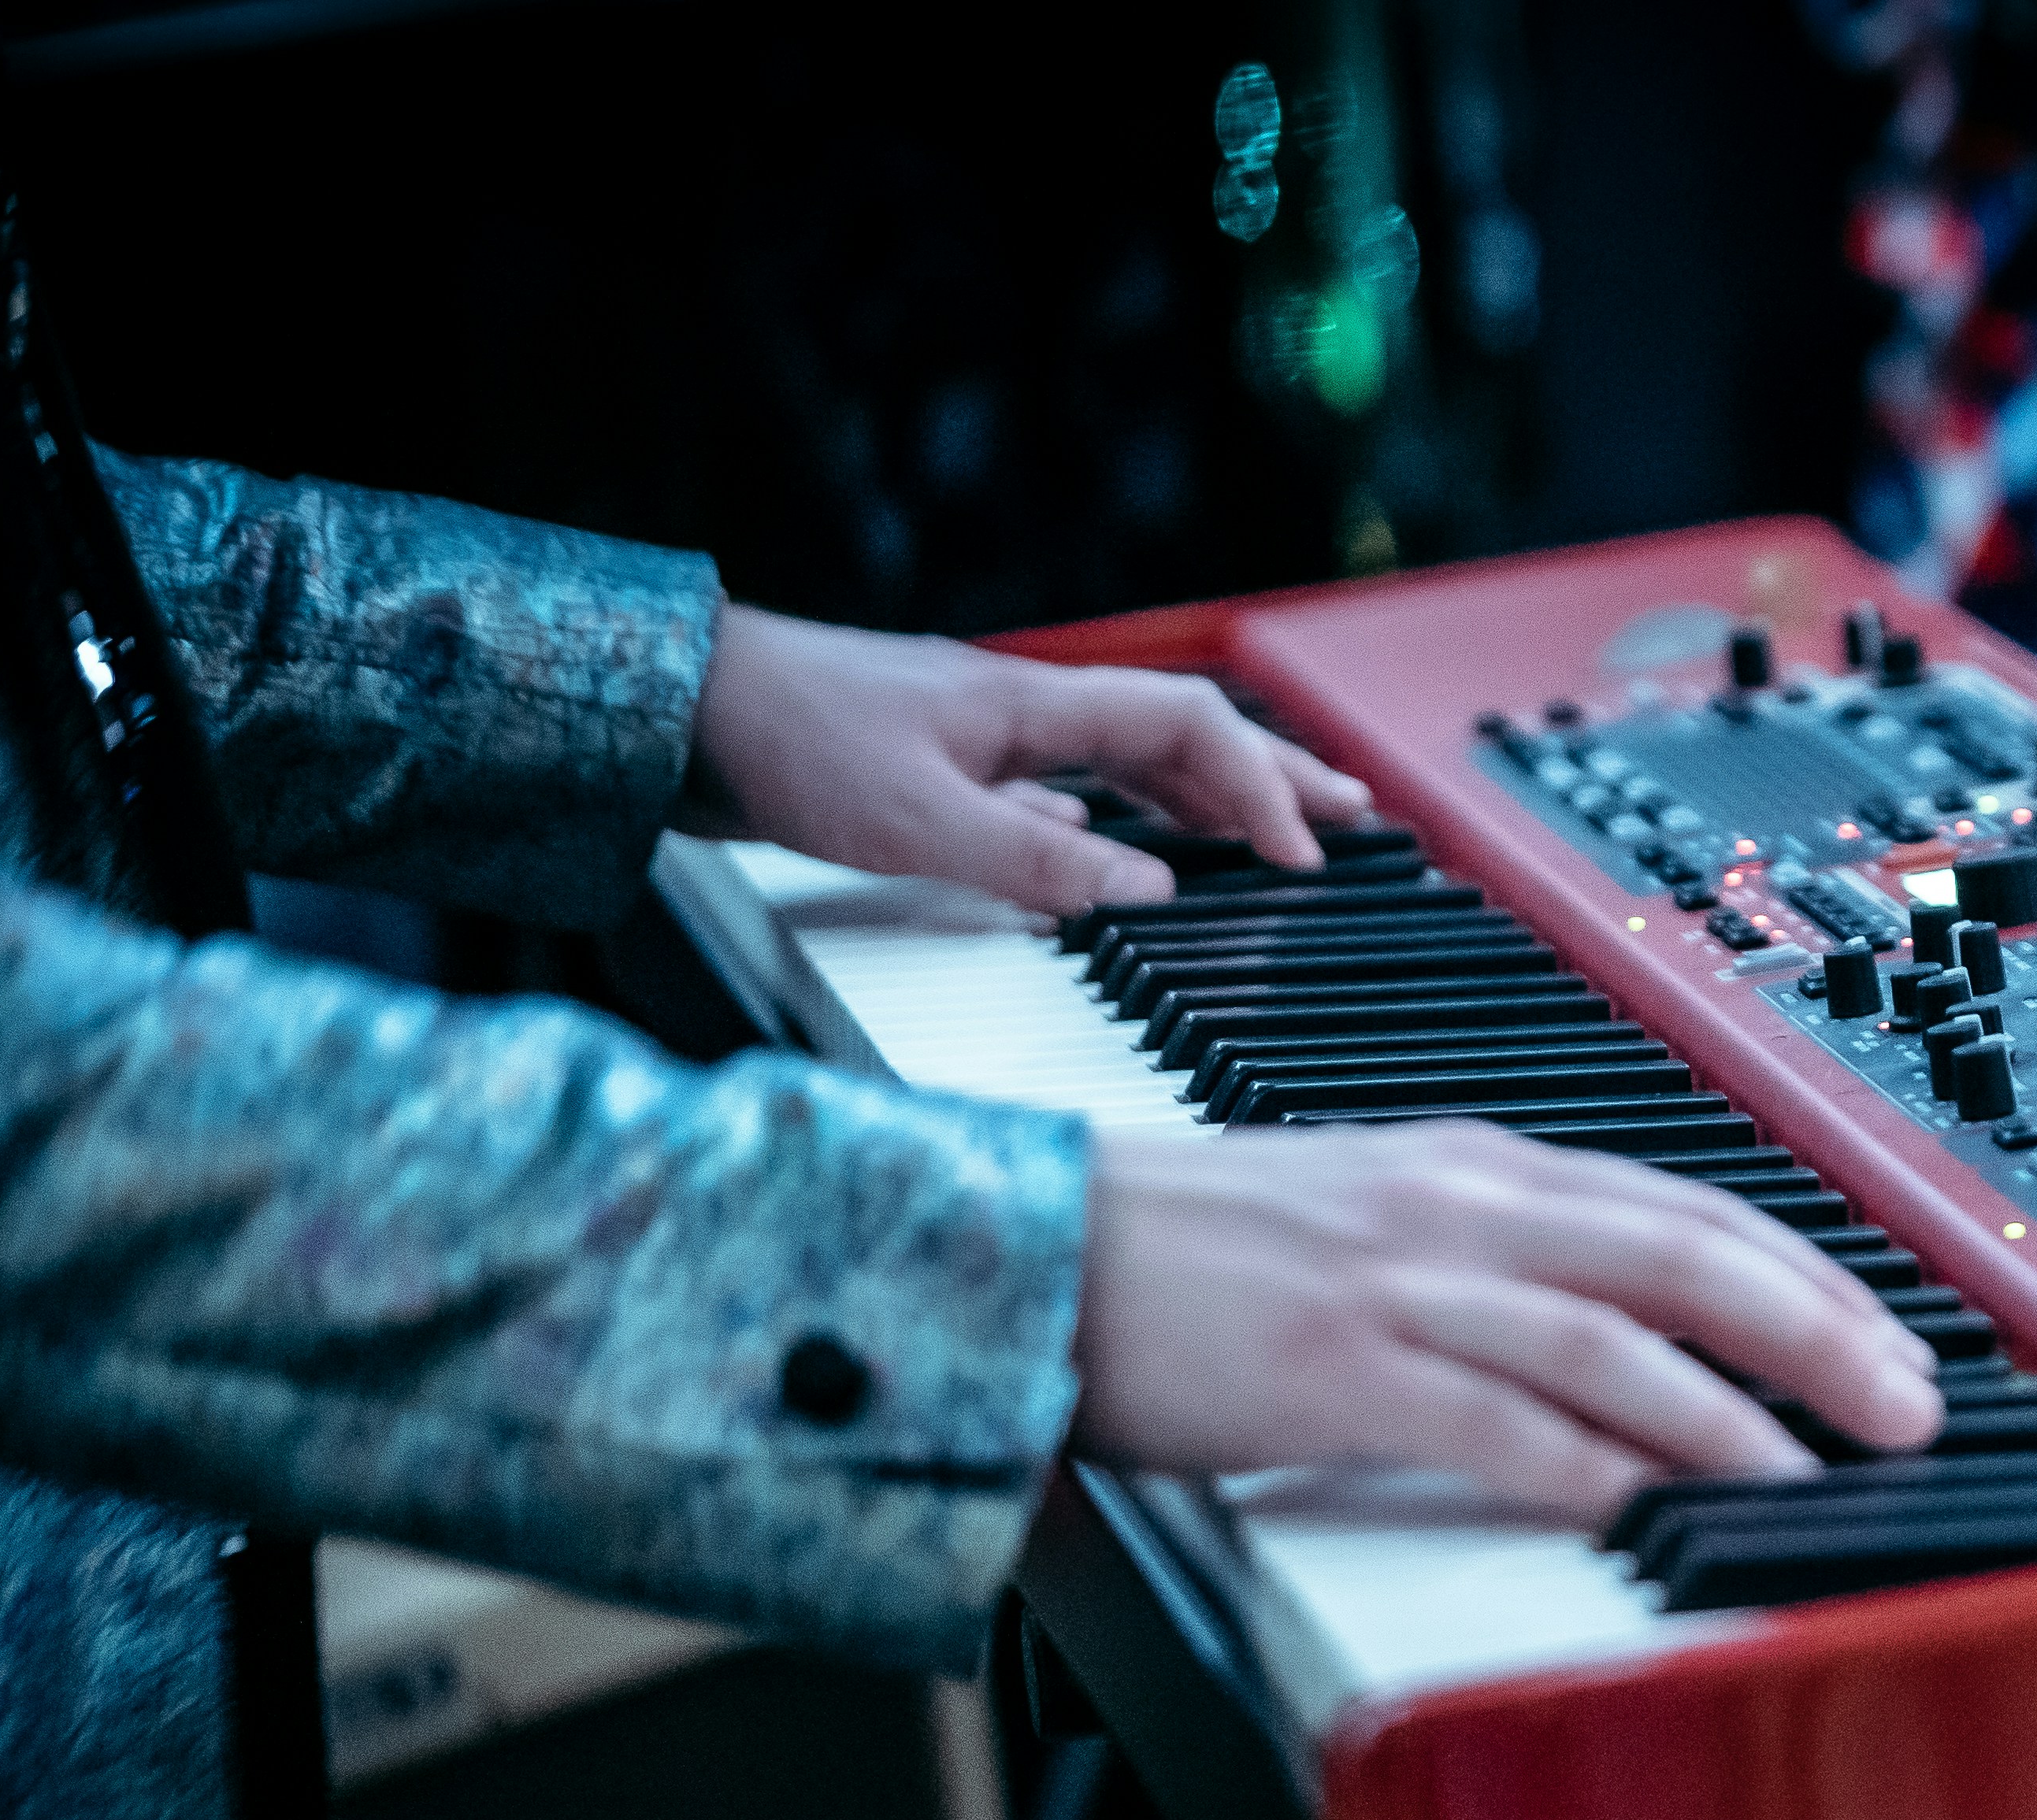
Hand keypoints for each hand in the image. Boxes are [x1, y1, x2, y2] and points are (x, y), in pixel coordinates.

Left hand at [688, 604, 1373, 912]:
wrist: (685, 708)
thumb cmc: (789, 743)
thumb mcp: (920, 824)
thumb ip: (1038, 866)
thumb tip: (1147, 897)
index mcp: (1035, 706)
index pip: (1188, 729)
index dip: (1261, 787)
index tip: (1306, 854)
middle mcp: (1025, 711)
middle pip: (1181, 733)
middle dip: (1273, 775)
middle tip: (1351, 814)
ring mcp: (990, 735)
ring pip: (1130, 759)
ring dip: (1208, 794)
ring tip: (1268, 831)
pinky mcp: (950, 765)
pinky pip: (1069, 786)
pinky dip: (1125, 818)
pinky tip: (1126, 852)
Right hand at [1070, 1123, 1947, 1521]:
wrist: (1034, 1247)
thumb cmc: (1190, 1251)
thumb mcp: (1368, 1217)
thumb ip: (1487, 1255)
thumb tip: (1610, 1317)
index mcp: (1471, 1170)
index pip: (1682, 1208)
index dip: (1805, 1271)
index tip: (1889, 1333)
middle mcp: (1457, 1213)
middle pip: (1682, 1257)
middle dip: (1819, 1329)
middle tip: (1910, 1402)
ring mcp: (1400, 1288)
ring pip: (1613, 1339)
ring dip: (1735, 1410)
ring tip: (1822, 1468)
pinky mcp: (1338, 1370)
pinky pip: (1495, 1422)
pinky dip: (1590, 1467)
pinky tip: (1656, 1507)